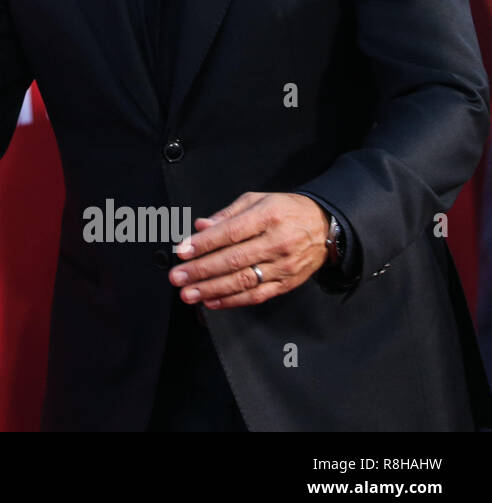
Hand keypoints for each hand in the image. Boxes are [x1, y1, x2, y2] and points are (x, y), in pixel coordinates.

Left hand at [168, 192, 328, 308]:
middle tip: (177, 277)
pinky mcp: (287, 283)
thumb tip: (201, 226)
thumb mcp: (258, 200)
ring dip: (212, 290)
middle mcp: (277, 243)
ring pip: (243, 282)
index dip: (204, 244)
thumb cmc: (286, 210)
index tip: (182, 251)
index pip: (230, 232)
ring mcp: (283, 266)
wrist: (326, 227)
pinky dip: (232, 301)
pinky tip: (212, 301)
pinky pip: (257, 295)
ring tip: (188, 294)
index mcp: (268, 217)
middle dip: (201, 271)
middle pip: (234, 260)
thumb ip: (228, 214)